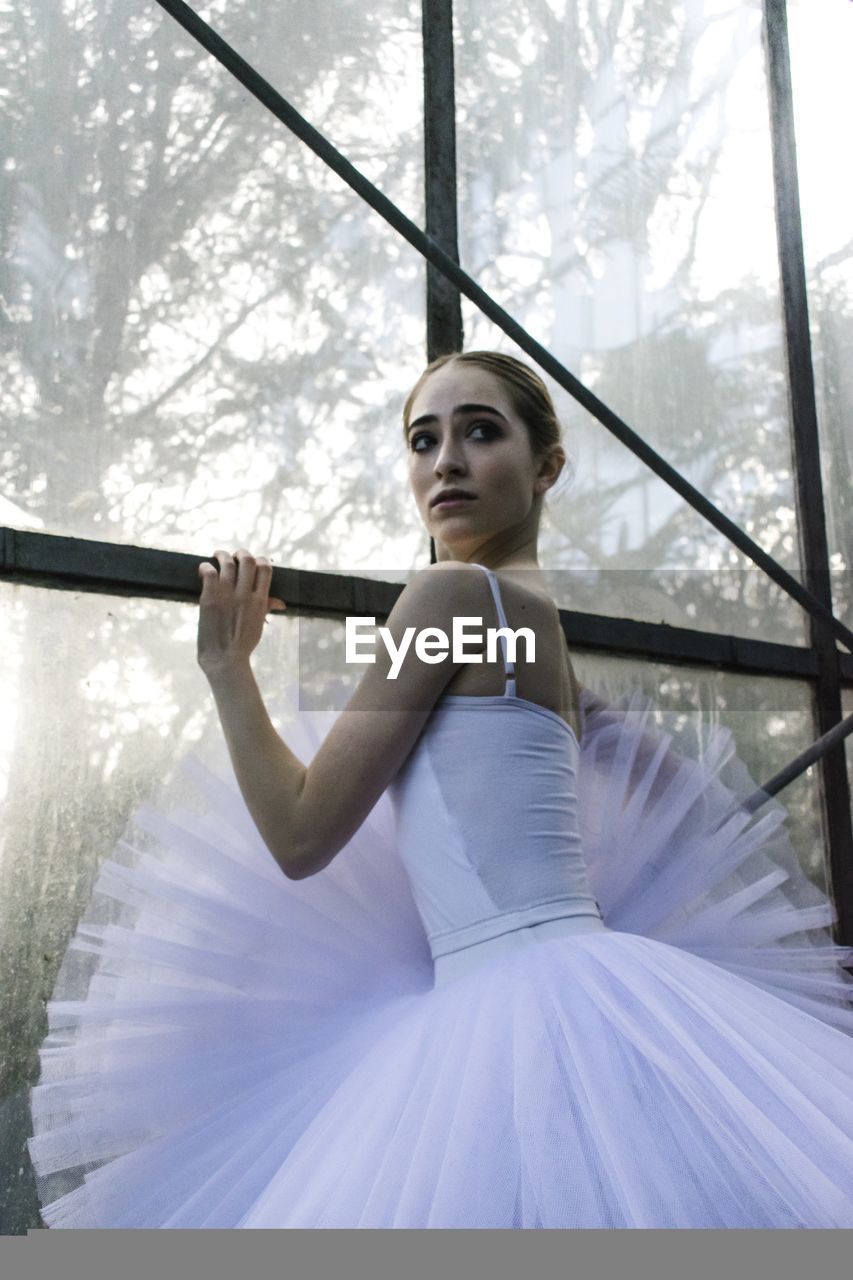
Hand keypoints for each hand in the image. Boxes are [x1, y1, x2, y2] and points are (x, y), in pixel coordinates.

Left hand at [197, 548, 286, 677]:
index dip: (260, 559)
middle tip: (234, 555)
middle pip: (247, 560)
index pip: (265, 568)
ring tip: (217, 555)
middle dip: (241, 553)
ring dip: (222, 555)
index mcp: (260, 600)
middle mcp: (245, 595)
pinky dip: (206, 566)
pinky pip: (209, 572)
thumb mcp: (258, 624)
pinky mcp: (209, 598)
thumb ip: (266, 607)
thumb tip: (281, 602)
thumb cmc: (242, 644)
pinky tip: (204, 569)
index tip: (254, 560)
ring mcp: (227, 595)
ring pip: (227, 562)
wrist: (225, 659)